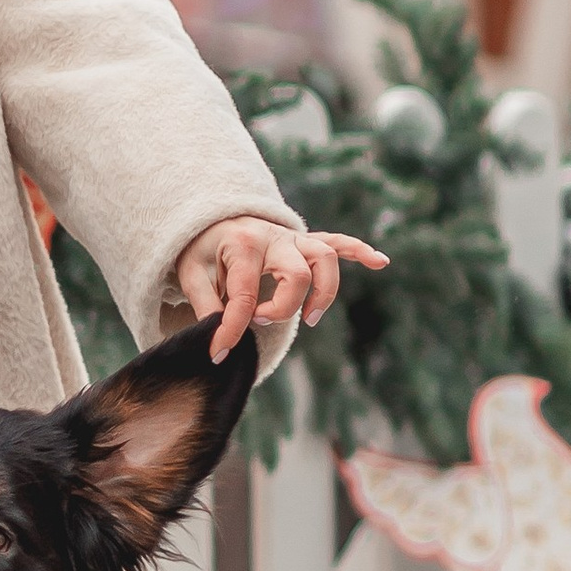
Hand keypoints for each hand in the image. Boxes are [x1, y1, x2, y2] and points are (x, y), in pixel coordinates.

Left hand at [177, 215, 388, 362]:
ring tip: (310, 319)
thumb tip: (217, 334)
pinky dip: (359, 251)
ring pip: (324, 258)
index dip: (231, 329)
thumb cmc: (202, 249)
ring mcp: (293, 238)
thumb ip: (204, 303)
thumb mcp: (190, 273)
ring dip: (324, 290)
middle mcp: (274, 238)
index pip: (244, 295)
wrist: (212, 218)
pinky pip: (338, 241)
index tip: (219, 353)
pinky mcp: (305, 241)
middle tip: (261, 320)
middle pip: (297, 275)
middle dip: (282, 307)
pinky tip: (380, 261)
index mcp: (242, 245)